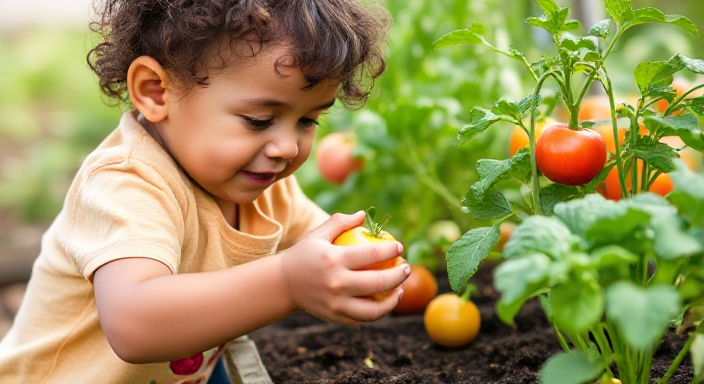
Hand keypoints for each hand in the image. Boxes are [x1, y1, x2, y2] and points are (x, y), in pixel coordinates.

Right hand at [280, 211, 408, 323]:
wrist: (282, 284)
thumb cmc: (303, 255)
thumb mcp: (318, 235)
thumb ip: (340, 222)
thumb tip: (363, 215)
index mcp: (333, 260)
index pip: (371, 254)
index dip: (390, 250)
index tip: (400, 247)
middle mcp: (336, 283)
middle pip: (378, 282)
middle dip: (399, 275)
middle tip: (407, 268)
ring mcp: (336, 303)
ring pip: (374, 309)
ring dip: (393, 299)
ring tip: (401, 288)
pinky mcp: (336, 317)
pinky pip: (363, 317)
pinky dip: (379, 311)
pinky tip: (387, 300)